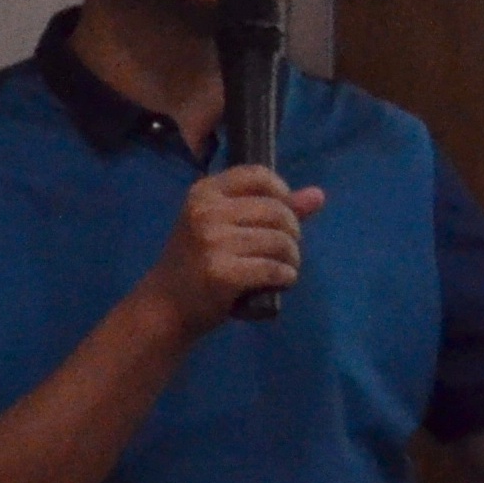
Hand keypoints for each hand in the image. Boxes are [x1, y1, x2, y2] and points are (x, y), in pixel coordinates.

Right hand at [143, 165, 324, 335]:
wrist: (164, 307)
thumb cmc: (198, 263)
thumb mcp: (224, 226)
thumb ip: (272, 207)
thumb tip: (318, 195)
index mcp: (204, 192)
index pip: (258, 175)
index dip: (281, 192)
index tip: (282, 214)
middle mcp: (206, 212)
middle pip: (277, 210)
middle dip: (292, 232)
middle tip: (284, 249)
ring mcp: (212, 242)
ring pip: (279, 240)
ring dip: (291, 257)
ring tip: (283, 267)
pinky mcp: (221, 273)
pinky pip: (273, 268)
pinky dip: (286, 276)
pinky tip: (280, 281)